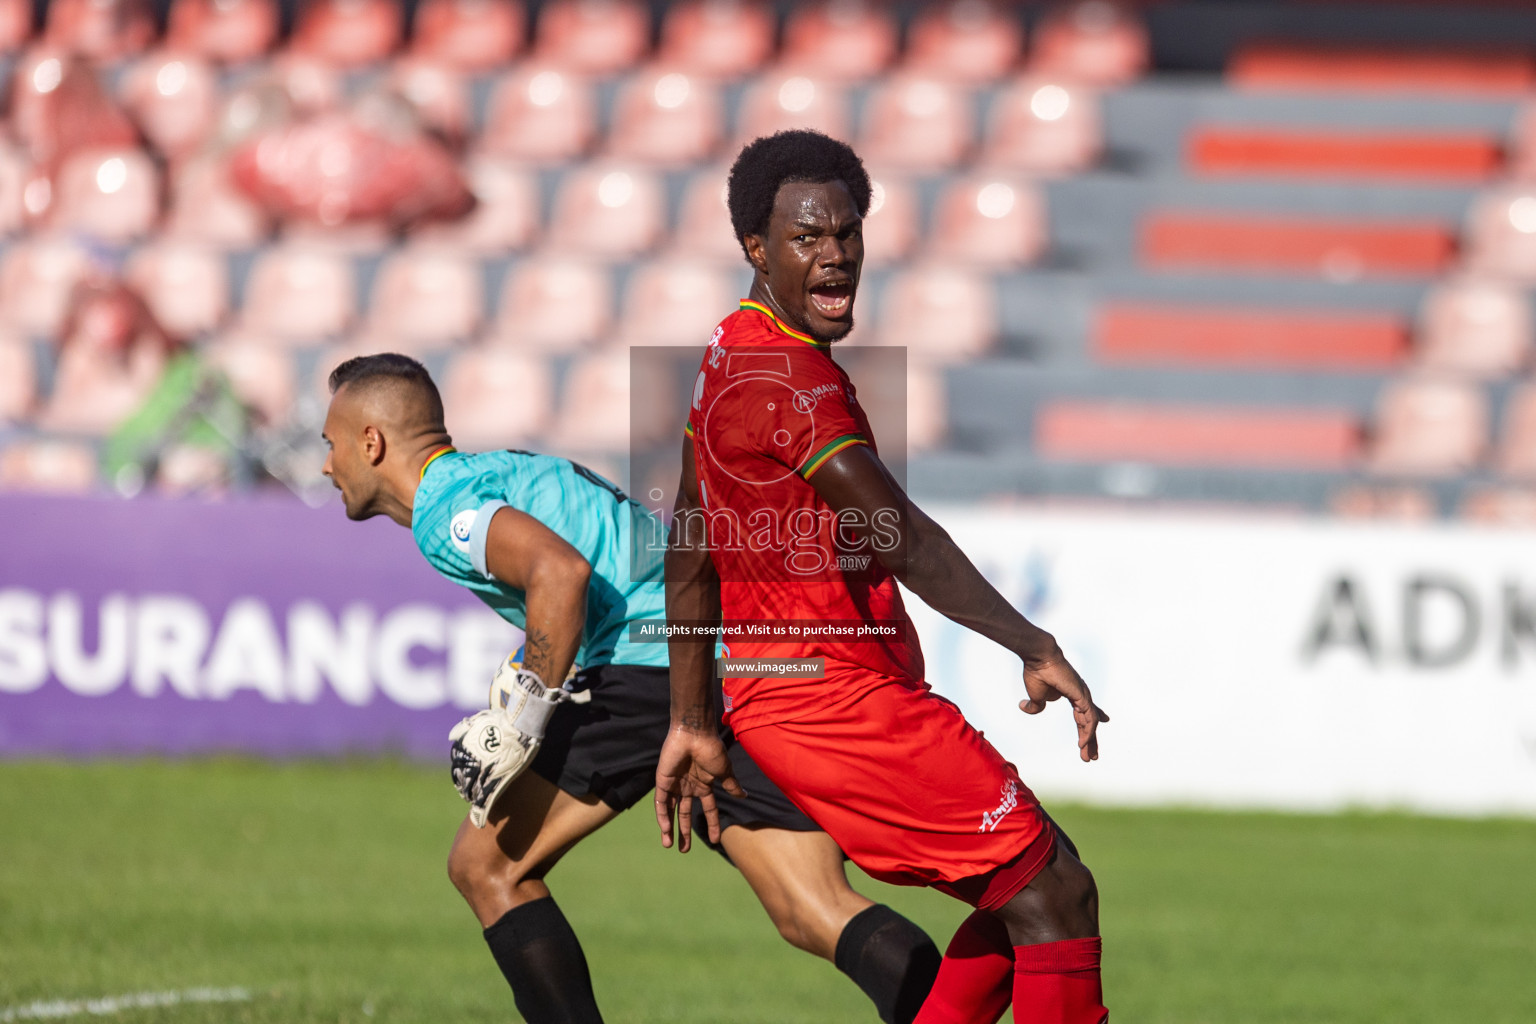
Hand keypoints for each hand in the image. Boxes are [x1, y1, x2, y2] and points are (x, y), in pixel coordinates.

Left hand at [654, 725, 744, 852]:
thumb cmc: (711, 750)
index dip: (711, 823)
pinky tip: (665, 828)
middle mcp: (688, 786)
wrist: (694, 733)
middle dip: (684, 831)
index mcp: (704, 784)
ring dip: (669, 828)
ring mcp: (675, 784)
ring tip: (669, 845)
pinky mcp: (662, 781)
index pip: (708, 808)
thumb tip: (744, 796)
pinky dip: (662, 816)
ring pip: (671, 811)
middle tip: (684, 850)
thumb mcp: (723, 771)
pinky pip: (661, 802)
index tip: (715, 839)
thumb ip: (731, 785)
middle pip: (685, 813)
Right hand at [1020, 655, 1108, 762]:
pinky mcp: (1082, 696)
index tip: (1091, 738)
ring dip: (1089, 741)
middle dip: (1090, 740)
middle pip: (1089, 722)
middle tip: (1092, 756)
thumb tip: (1026, 707)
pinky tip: (1083, 743)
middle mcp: (1081, 696)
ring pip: (1091, 723)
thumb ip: (1036, 705)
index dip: (1088, 727)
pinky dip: (1087, 732)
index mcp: (1072, 694)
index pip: (1084, 714)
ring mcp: (1083, 696)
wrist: (1039, 658)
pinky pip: (1088, 719)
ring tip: (1088, 757)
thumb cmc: (1037, 672)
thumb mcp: (1036, 695)